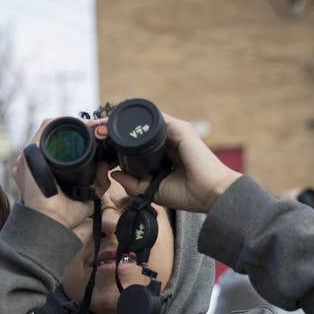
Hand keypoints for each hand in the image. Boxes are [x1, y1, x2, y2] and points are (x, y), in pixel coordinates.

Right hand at [12, 118, 110, 230]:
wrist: (49, 220)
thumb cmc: (62, 215)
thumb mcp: (87, 197)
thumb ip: (98, 184)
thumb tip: (105, 167)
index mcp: (45, 171)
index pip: (61, 147)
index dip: (79, 139)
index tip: (96, 136)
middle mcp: (36, 161)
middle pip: (58, 136)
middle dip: (79, 131)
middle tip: (98, 130)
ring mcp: (31, 155)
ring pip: (54, 129)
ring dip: (75, 125)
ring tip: (93, 126)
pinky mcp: (32, 150)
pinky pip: (48, 127)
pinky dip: (65, 122)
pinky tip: (82, 125)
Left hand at [111, 113, 239, 213]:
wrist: (210, 193)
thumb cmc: (188, 195)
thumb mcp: (153, 190)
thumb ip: (134, 183)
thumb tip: (114, 173)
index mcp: (165, 156)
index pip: (141, 146)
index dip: (125, 145)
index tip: (107, 147)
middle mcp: (171, 142)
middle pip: (143, 133)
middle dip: (125, 132)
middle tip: (103, 132)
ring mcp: (176, 134)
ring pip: (149, 124)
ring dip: (131, 123)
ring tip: (109, 124)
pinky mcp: (181, 130)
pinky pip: (159, 119)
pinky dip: (143, 119)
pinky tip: (127, 121)